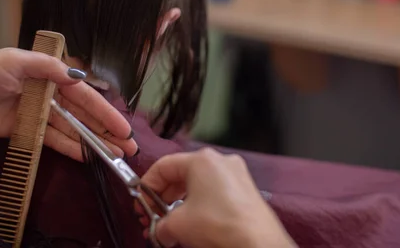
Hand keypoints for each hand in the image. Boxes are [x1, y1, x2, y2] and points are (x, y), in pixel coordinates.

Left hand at [0, 48, 137, 160]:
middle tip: (128, 146)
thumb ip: (48, 67)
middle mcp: (50, 95)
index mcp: (50, 75)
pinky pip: (54, 140)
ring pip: (73, 129)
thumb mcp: (16, 61)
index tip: (123, 126)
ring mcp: (41, 115)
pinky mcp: (29, 131)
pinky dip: (71, 148)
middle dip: (107, 129)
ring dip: (94, 141)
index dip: (105, 110)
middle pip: (84, 114)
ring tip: (115, 154)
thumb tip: (79, 76)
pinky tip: (88, 157)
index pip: (84, 94)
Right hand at [140, 148, 295, 247]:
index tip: (141, 203)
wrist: (258, 243)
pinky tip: (192, 225)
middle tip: (153, 217)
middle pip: (180, 174)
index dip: (147, 186)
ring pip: (197, 185)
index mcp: (202, 160)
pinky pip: (214, 193)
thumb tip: (158, 230)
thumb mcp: (178, 225)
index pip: (163, 166)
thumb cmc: (223, 225)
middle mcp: (220, 162)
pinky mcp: (245, 191)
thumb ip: (160, 225)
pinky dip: (199, 206)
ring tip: (171, 225)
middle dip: (163, 198)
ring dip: (180, 205)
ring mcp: (235, 175)